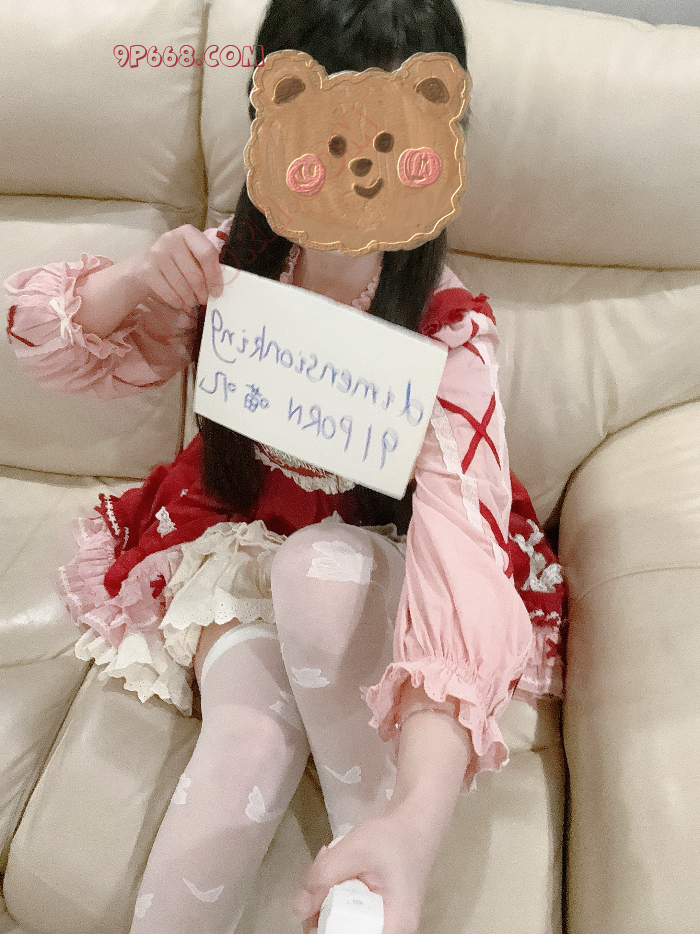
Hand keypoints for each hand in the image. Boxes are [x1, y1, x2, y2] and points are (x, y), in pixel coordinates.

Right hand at [134, 224, 223, 310]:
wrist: (147, 266)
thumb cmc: (178, 262)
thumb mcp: (193, 256)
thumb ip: (208, 265)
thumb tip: (218, 289)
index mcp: (188, 232)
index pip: (207, 253)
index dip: (214, 276)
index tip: (217, 292)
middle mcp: (170, 239)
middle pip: (195, 274)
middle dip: (202, 292)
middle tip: (204, 300)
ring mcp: (156, 253)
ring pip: (182, 286)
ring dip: (190, 300)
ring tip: (192, 302)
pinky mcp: (147, 270)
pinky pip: (168, 293)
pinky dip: (177, 302)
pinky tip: (180, 302)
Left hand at [294, 816, 431, 933]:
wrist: (415, 825)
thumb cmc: (392, 838)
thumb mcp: (354, 850)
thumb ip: (324, 876)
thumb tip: (299, 909)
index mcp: (393, 927)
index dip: (328, 930)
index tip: (313, 910)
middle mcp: (391, 932)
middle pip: (344, 932)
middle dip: (323, 907)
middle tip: (320, 871)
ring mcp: (383, 924)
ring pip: (343, 923)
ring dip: (326, 897)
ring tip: (328, 861)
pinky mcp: (376, 914)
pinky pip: (349, 913)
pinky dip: (336, 893)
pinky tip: (337, 868)